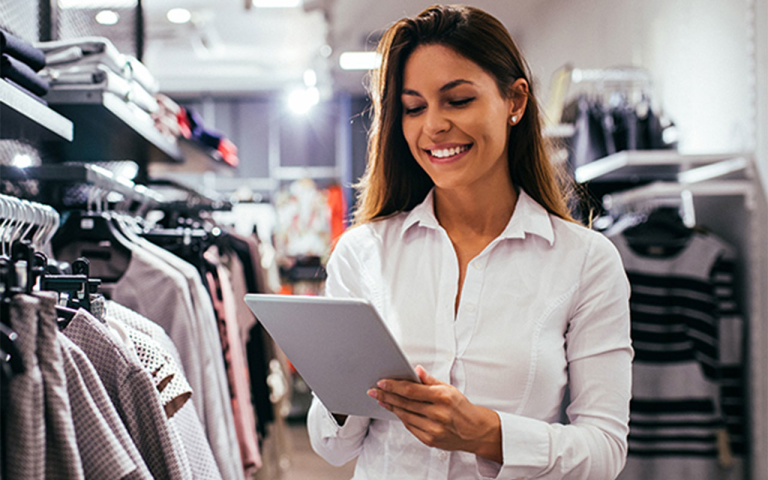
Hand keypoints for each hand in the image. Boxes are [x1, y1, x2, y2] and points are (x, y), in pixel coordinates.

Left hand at [368, 365, 501, 462]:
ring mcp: (433, 428)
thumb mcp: (449, 389)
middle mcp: (437, 413)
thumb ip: (430, 381)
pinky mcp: (430, 440)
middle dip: (386, 396)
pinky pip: (410, 427)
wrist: (475, 431)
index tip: (382, 382)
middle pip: (405, 403)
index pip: (411, 390)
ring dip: (391, 407)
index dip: (394, 386)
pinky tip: (395, 410)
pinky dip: (401, 417)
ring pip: (405, 415)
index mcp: (442, 397)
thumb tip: (416, 370)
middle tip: (374, 391)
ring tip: (381, 399)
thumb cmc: (461, 408)